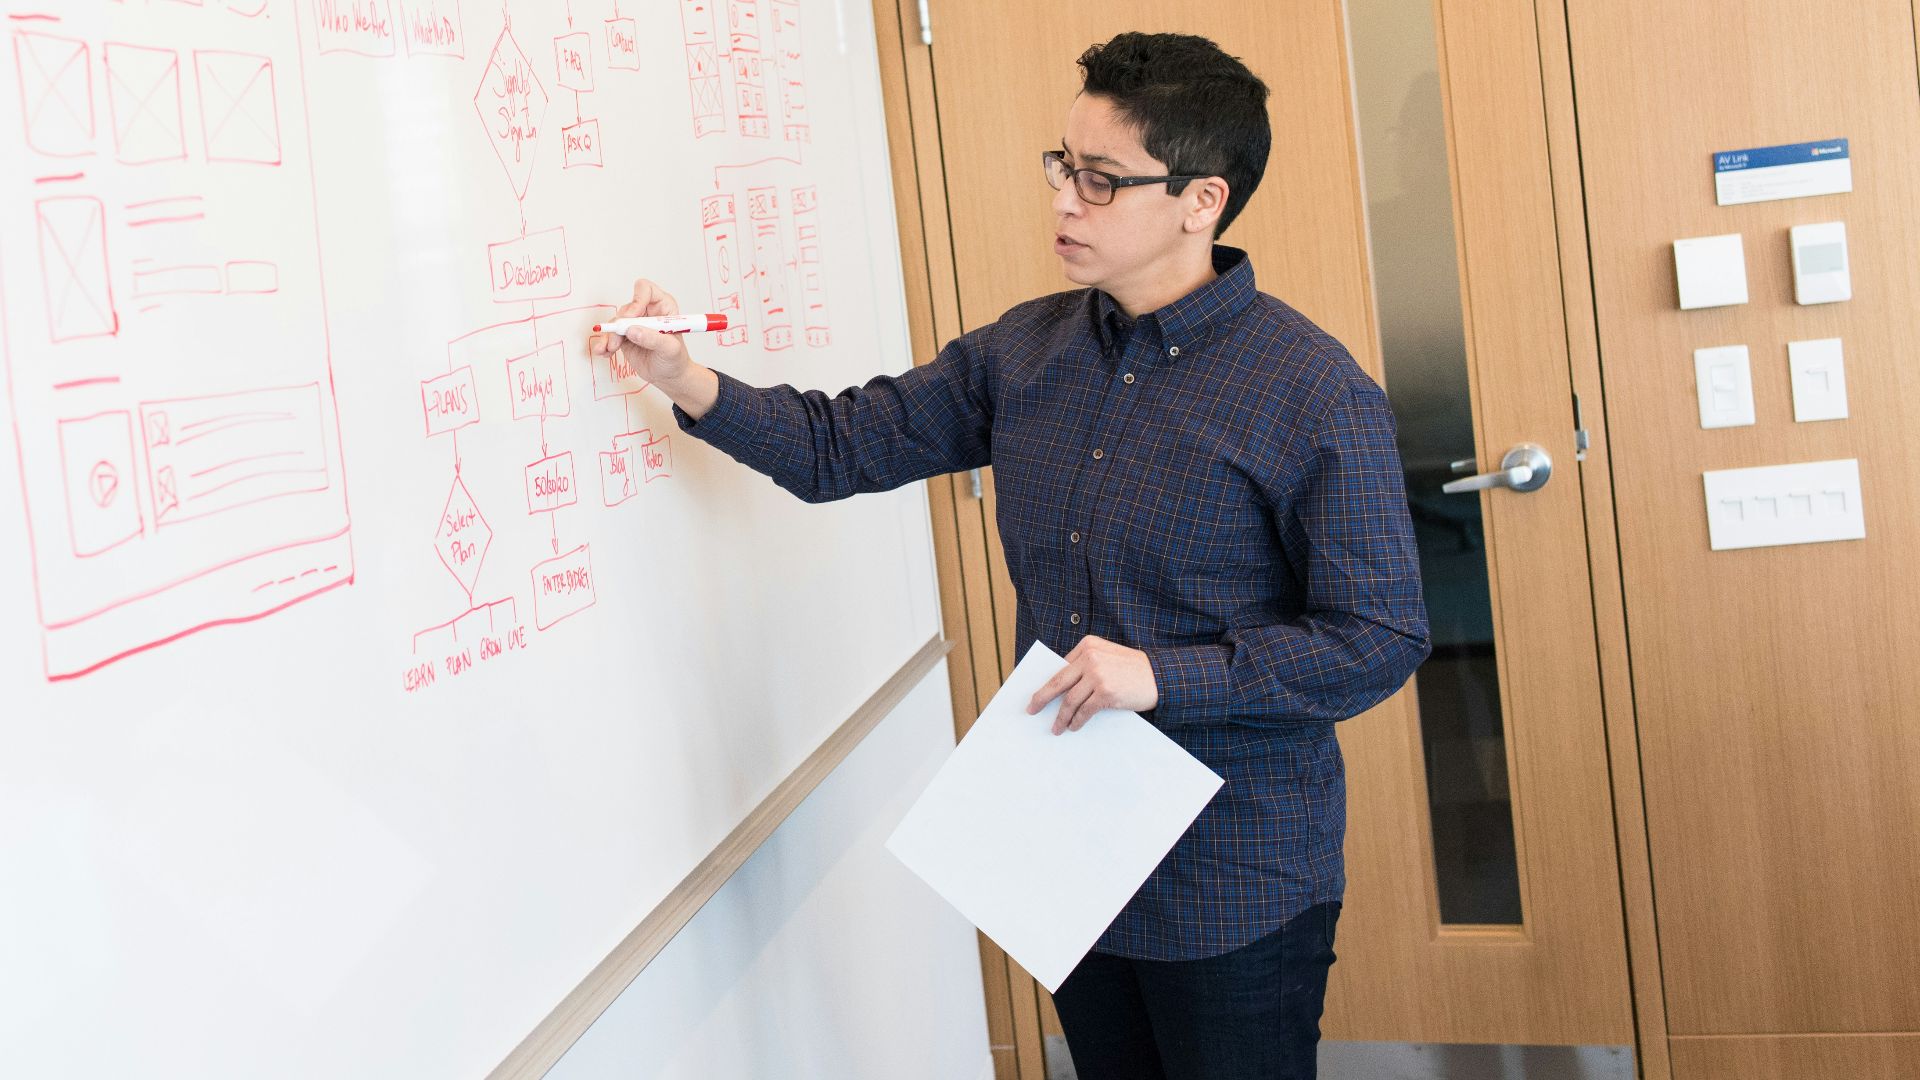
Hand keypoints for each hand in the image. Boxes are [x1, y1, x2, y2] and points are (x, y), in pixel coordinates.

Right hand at [587, 278, 693, 388]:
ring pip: (616, 322)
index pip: (646, 290)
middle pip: (627, 308)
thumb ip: (653, 339)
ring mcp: (634, 324)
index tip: (632, 316)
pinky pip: (610, 335)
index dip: (637, 300)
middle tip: (619, 339)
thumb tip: (632, 331)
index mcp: (663, 307)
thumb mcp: (670, 349)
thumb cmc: (675, 359)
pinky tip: (604, 351)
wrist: (669, 376)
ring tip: (610, 349)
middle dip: (621, 324)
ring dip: (610, 335)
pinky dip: (604, 343)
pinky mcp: (624, 336)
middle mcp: (647, 312)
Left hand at [1027, 635, 1159, 734]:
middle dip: (1041, 698)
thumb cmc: (1134, 669)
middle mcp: (1090, 657)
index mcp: (1088, 645)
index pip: (1061, 667)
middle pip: (1058, 681)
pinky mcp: (1106, 692)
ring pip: (1070, 700)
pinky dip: (1076, 721)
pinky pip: (1084, 710)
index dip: (1047, 683)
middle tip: (1031, 709)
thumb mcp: (1108, 656)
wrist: (1161, 676)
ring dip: (1061, 717)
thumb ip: (1086, 664)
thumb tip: (1061, 687)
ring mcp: (1098, 675)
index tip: (1037, 695)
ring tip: (1056, 727)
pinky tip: (1073, 727)